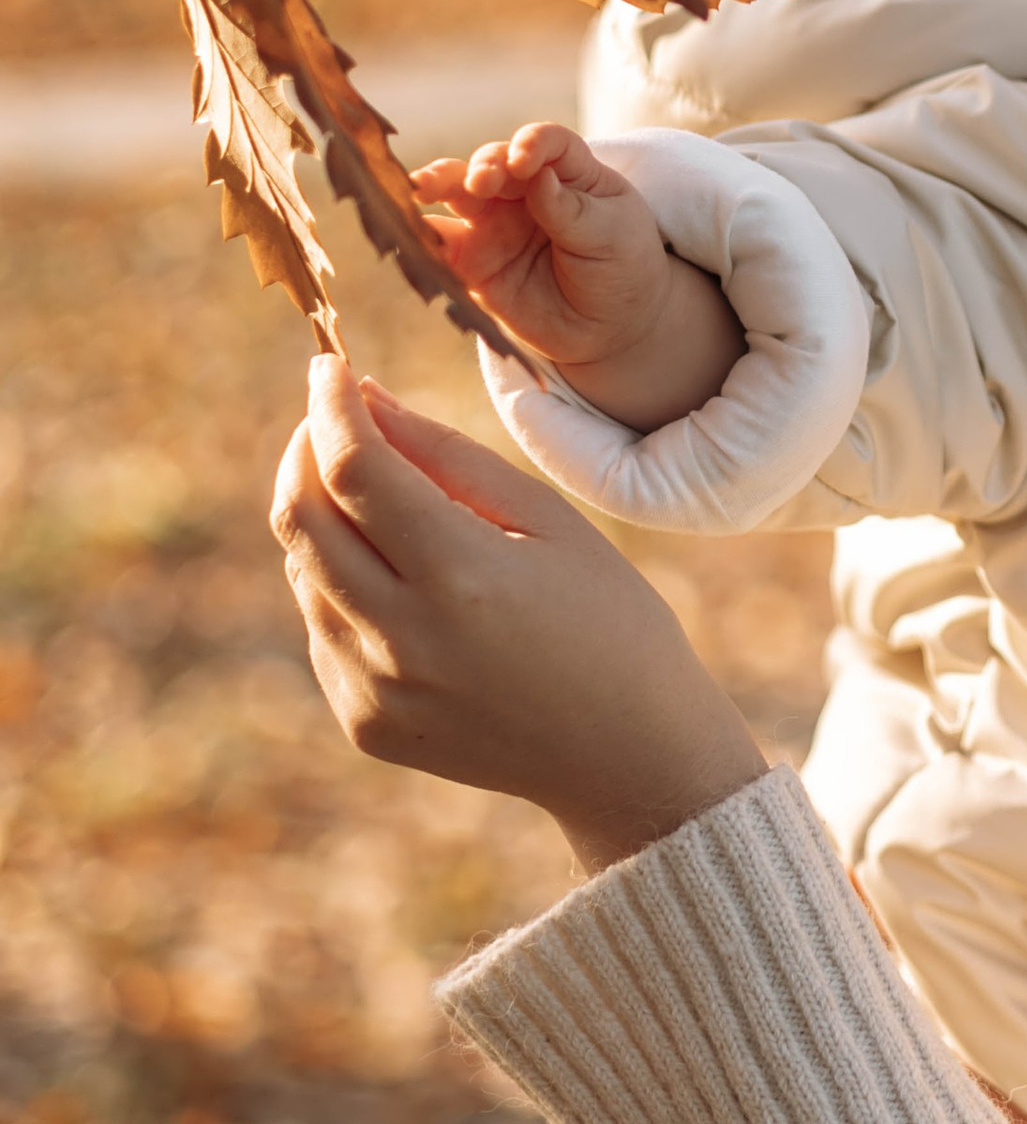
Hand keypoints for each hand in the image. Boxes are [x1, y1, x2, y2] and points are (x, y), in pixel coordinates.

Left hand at [271, 359, 766, 872]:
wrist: (628, 758)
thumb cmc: (609, 621)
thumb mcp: (549, 521)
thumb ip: (448, 457)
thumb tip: (364, 399)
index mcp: (463, 577)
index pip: (354, 468)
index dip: (329, 405)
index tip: (329, 364)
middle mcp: (404, 639)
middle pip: (302, 518)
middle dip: (307, 451)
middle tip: (335, 419)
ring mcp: (376, 690)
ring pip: (305, 571)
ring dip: (326, 518)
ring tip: (388, 504)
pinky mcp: (364, 723)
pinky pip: (323, 628)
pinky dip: (344, 585)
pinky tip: (406, 584)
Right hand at [417, 121, 744, 430]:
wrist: (613, 327)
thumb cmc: (621, 266)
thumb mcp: (611, 235)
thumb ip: (571, 209)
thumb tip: (537, 177)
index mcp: (566, 171)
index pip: (545, 142)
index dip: (532, 143)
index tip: (524, 159)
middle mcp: (523, 190)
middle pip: (491, 163)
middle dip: (482, 166)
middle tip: (481, 181)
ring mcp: (493, 223)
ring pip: (454, 193)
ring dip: (437, 185)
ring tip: (421, 188)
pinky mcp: (471, 262)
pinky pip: (440, 246)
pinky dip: (422, 238)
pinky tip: (412, 235)